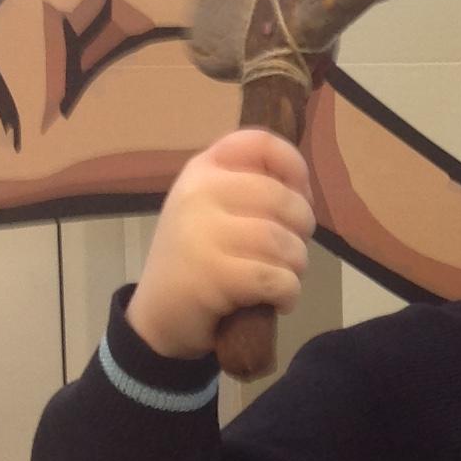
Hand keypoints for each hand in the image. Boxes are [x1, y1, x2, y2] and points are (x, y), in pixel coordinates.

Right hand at [126, 128, 315, 359]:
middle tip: (290, 253)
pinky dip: (288, 293)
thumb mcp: (212, 211)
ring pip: (283, 241)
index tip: (300, 196)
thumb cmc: (195, 260)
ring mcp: (202, 233)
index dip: (294, 167)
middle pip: (283, 199)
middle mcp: (199, 192)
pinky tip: (278, 300)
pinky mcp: (212, 275)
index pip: (260, 144)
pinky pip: (276, 278)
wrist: (156, 317)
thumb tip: (304, 193)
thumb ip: (250, 190)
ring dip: (296, 266)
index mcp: (202, 170)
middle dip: (301, 231)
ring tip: (281, 278)